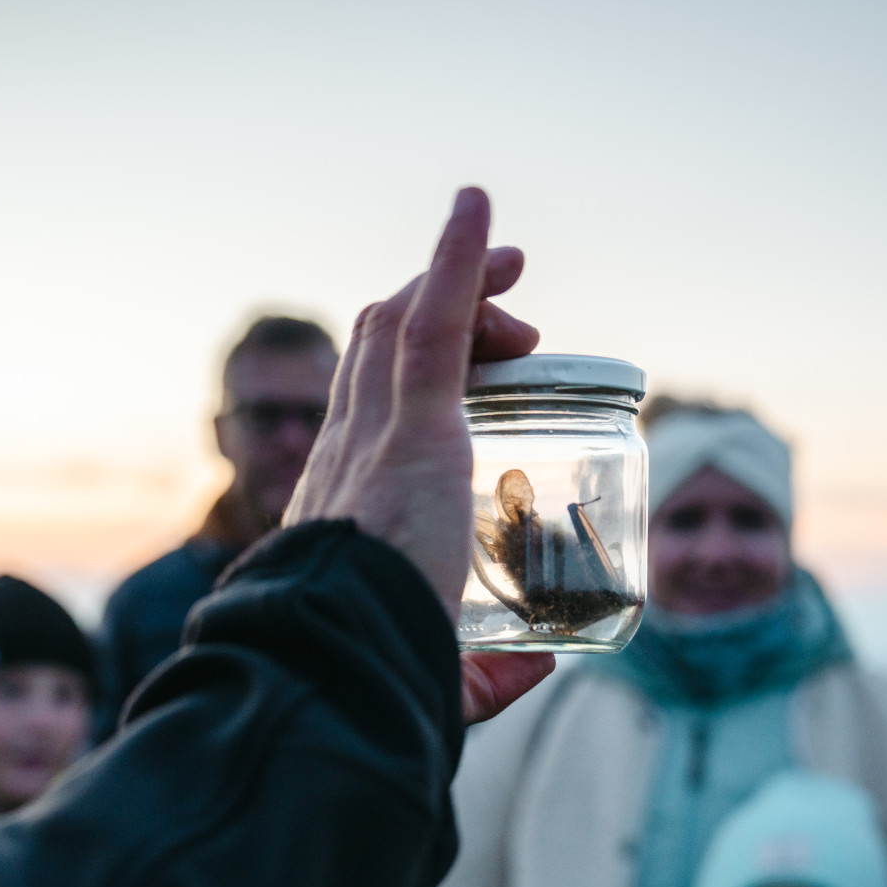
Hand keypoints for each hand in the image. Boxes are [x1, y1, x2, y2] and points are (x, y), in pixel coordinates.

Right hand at [284, 186, 551, 723]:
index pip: (365, 409)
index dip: (411, 371)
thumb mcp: (442, 669)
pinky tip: (478, 208)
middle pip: (380, 349)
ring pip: (404, 324)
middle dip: (444, 314)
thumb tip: (545, 666)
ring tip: (512, 259)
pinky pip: (433, 322)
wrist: (341, 666)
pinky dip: (456, 259)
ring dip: (457, 279)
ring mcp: (375, 434)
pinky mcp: (414, 427)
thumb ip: (490, 668)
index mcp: (343, 502)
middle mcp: (346, 454)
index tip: (482, 371)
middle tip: (515, 327)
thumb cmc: (374, 677)